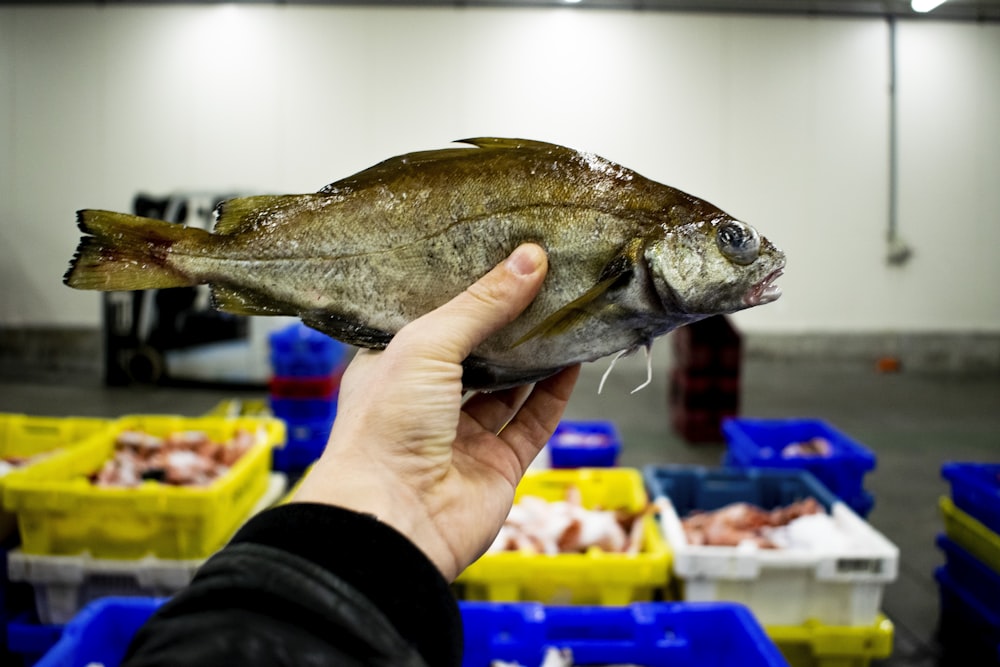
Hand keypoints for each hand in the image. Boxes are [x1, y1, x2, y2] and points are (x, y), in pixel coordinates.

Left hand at [291, 244, 580, 579]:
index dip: (467, 293)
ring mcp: (462, 437)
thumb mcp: (427, 345)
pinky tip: (574, 361)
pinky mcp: (497, 467)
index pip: (432, 322)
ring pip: (509, 388)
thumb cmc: (387, 424)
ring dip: (536, 355)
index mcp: (391, 369)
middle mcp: (425, 401)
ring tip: (566, 311)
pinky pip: (532, 423)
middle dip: (508, 322)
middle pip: (476, 353)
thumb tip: (530, 259)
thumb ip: (481, 304)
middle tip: (545, 280)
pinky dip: (555, 394)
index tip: (502, 258)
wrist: (394, 520)